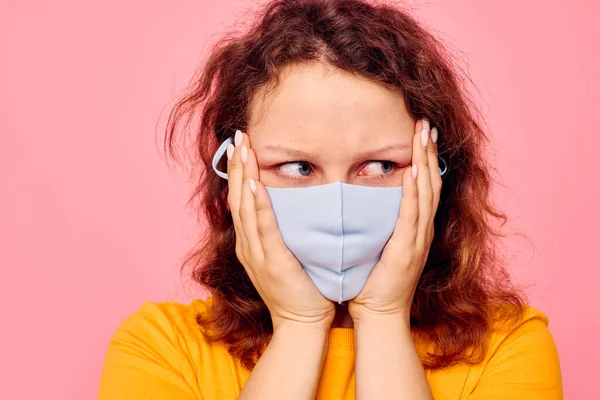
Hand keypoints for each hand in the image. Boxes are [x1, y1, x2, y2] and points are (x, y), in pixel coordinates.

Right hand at [227, 130, 335, 330]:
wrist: (301, 323)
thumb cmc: (300, 289)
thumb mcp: (286, 256)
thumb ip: (282, 233)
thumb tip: (290, 207)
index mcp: (251, 243)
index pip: (241, 200)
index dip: (239, 172)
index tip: (241, 146)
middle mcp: (248, 245)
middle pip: (237, 197)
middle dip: (237, 165)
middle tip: (238, 136)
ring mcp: (256, 254)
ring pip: (245, 207)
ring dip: (243, 176)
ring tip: (243, 148)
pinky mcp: (271, 261)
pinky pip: (262, 227)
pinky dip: (258, 204)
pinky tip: (255, 183)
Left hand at [348, 119, 441, 322]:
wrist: (379, 311)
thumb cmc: (375, 279)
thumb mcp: (382, 244)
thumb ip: (381, 221)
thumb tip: (369, 197)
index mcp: (417, 227)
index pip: (426, 186)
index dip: (427, 158)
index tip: (423, 134)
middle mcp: (423, 230)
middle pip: (431, 182)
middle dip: (429, 151)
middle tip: (426, 124)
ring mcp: (418, 239)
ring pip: (426, 193)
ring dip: (425, 162)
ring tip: (423, 136)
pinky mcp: (407, 249)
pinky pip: (412, 215)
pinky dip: (413, 192)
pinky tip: (412, 172)